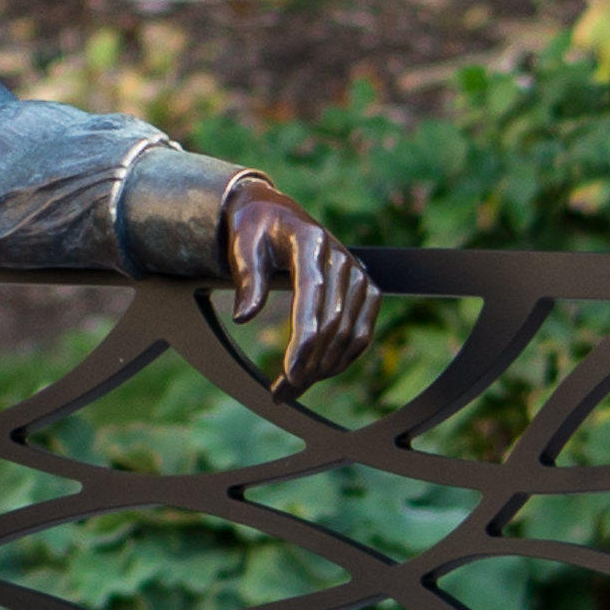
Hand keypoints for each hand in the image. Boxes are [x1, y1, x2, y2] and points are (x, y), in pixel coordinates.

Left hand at [215, 171, 377, 392]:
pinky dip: (342, 360)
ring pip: (349, 335)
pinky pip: (362, 334)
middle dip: (308, 365)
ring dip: (323, 370)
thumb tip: (244, 317)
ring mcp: (358, 275)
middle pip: (332, 323)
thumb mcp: (242, 246)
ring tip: (292, 390)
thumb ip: (246, 279)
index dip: (303, 339)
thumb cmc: (255, 231)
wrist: (278, 215)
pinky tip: (316, 376)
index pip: (311, 295)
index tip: (289, 374)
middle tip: (280, 393)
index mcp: (310, 242)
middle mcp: (341, 258)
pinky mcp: (367, 290)